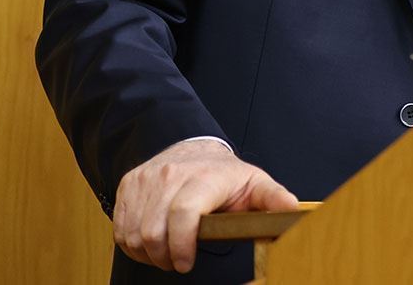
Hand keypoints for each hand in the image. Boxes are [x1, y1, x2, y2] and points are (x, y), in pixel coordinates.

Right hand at [113, 138, 298, 272]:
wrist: (194, 148)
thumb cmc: (225, 174)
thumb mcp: (255, 183)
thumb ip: (274, 199)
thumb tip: (293, 211)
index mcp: (204, 176)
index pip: (183, 212)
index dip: (182, 245)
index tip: (187, 264)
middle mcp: (171, 174)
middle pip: (153, 230)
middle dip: (165, 257)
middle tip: (178, 262)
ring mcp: (146, 179)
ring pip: (133, 233)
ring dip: (148, 254)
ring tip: (167, 253)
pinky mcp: (129, 185)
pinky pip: (120, 227)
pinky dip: (132, 244)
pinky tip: (151, 243)